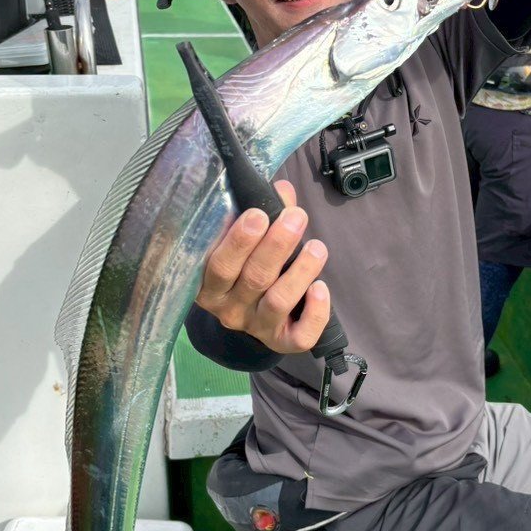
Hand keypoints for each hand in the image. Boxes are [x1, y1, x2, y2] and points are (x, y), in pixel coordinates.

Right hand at [195, 180, 330, 353]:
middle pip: (253, 279)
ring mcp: (256, 327)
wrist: (249, 317)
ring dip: (300, 271)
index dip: (238, 241)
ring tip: (317, 247)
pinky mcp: (282, 342)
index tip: (259, 213)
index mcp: (210, 285)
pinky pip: (300, 335)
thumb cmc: (245, 267)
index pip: (219, 265)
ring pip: (278, 302)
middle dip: (277, 245)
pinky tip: (321, 287)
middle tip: (296, 217)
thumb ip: (262, 215)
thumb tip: (282, 189)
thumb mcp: (245, 244)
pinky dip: (315, 312)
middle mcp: (229, 310)